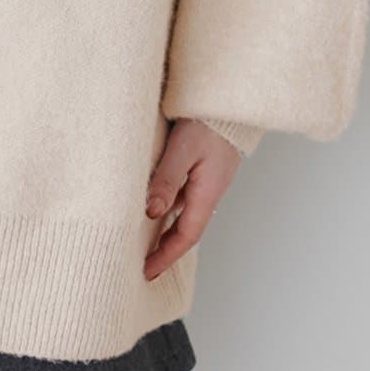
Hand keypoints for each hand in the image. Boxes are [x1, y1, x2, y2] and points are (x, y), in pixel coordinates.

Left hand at [143, 119, 240, 278]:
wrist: (228, 98)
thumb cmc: (207, 120)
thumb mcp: (183, 149)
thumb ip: (167, 179)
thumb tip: (150, 211)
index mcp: (208, 192)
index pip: (186, 236)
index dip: (166, 256)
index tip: (146, 272)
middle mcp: (209, 191)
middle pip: (186, 230)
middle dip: (165, 251)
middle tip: (142, 266)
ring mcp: (206, 180)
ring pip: (183, 214)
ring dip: (165, 231)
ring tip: (141, 243)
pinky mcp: (201, 168)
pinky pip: (182, 197)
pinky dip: (167, 209)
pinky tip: (152, 208)